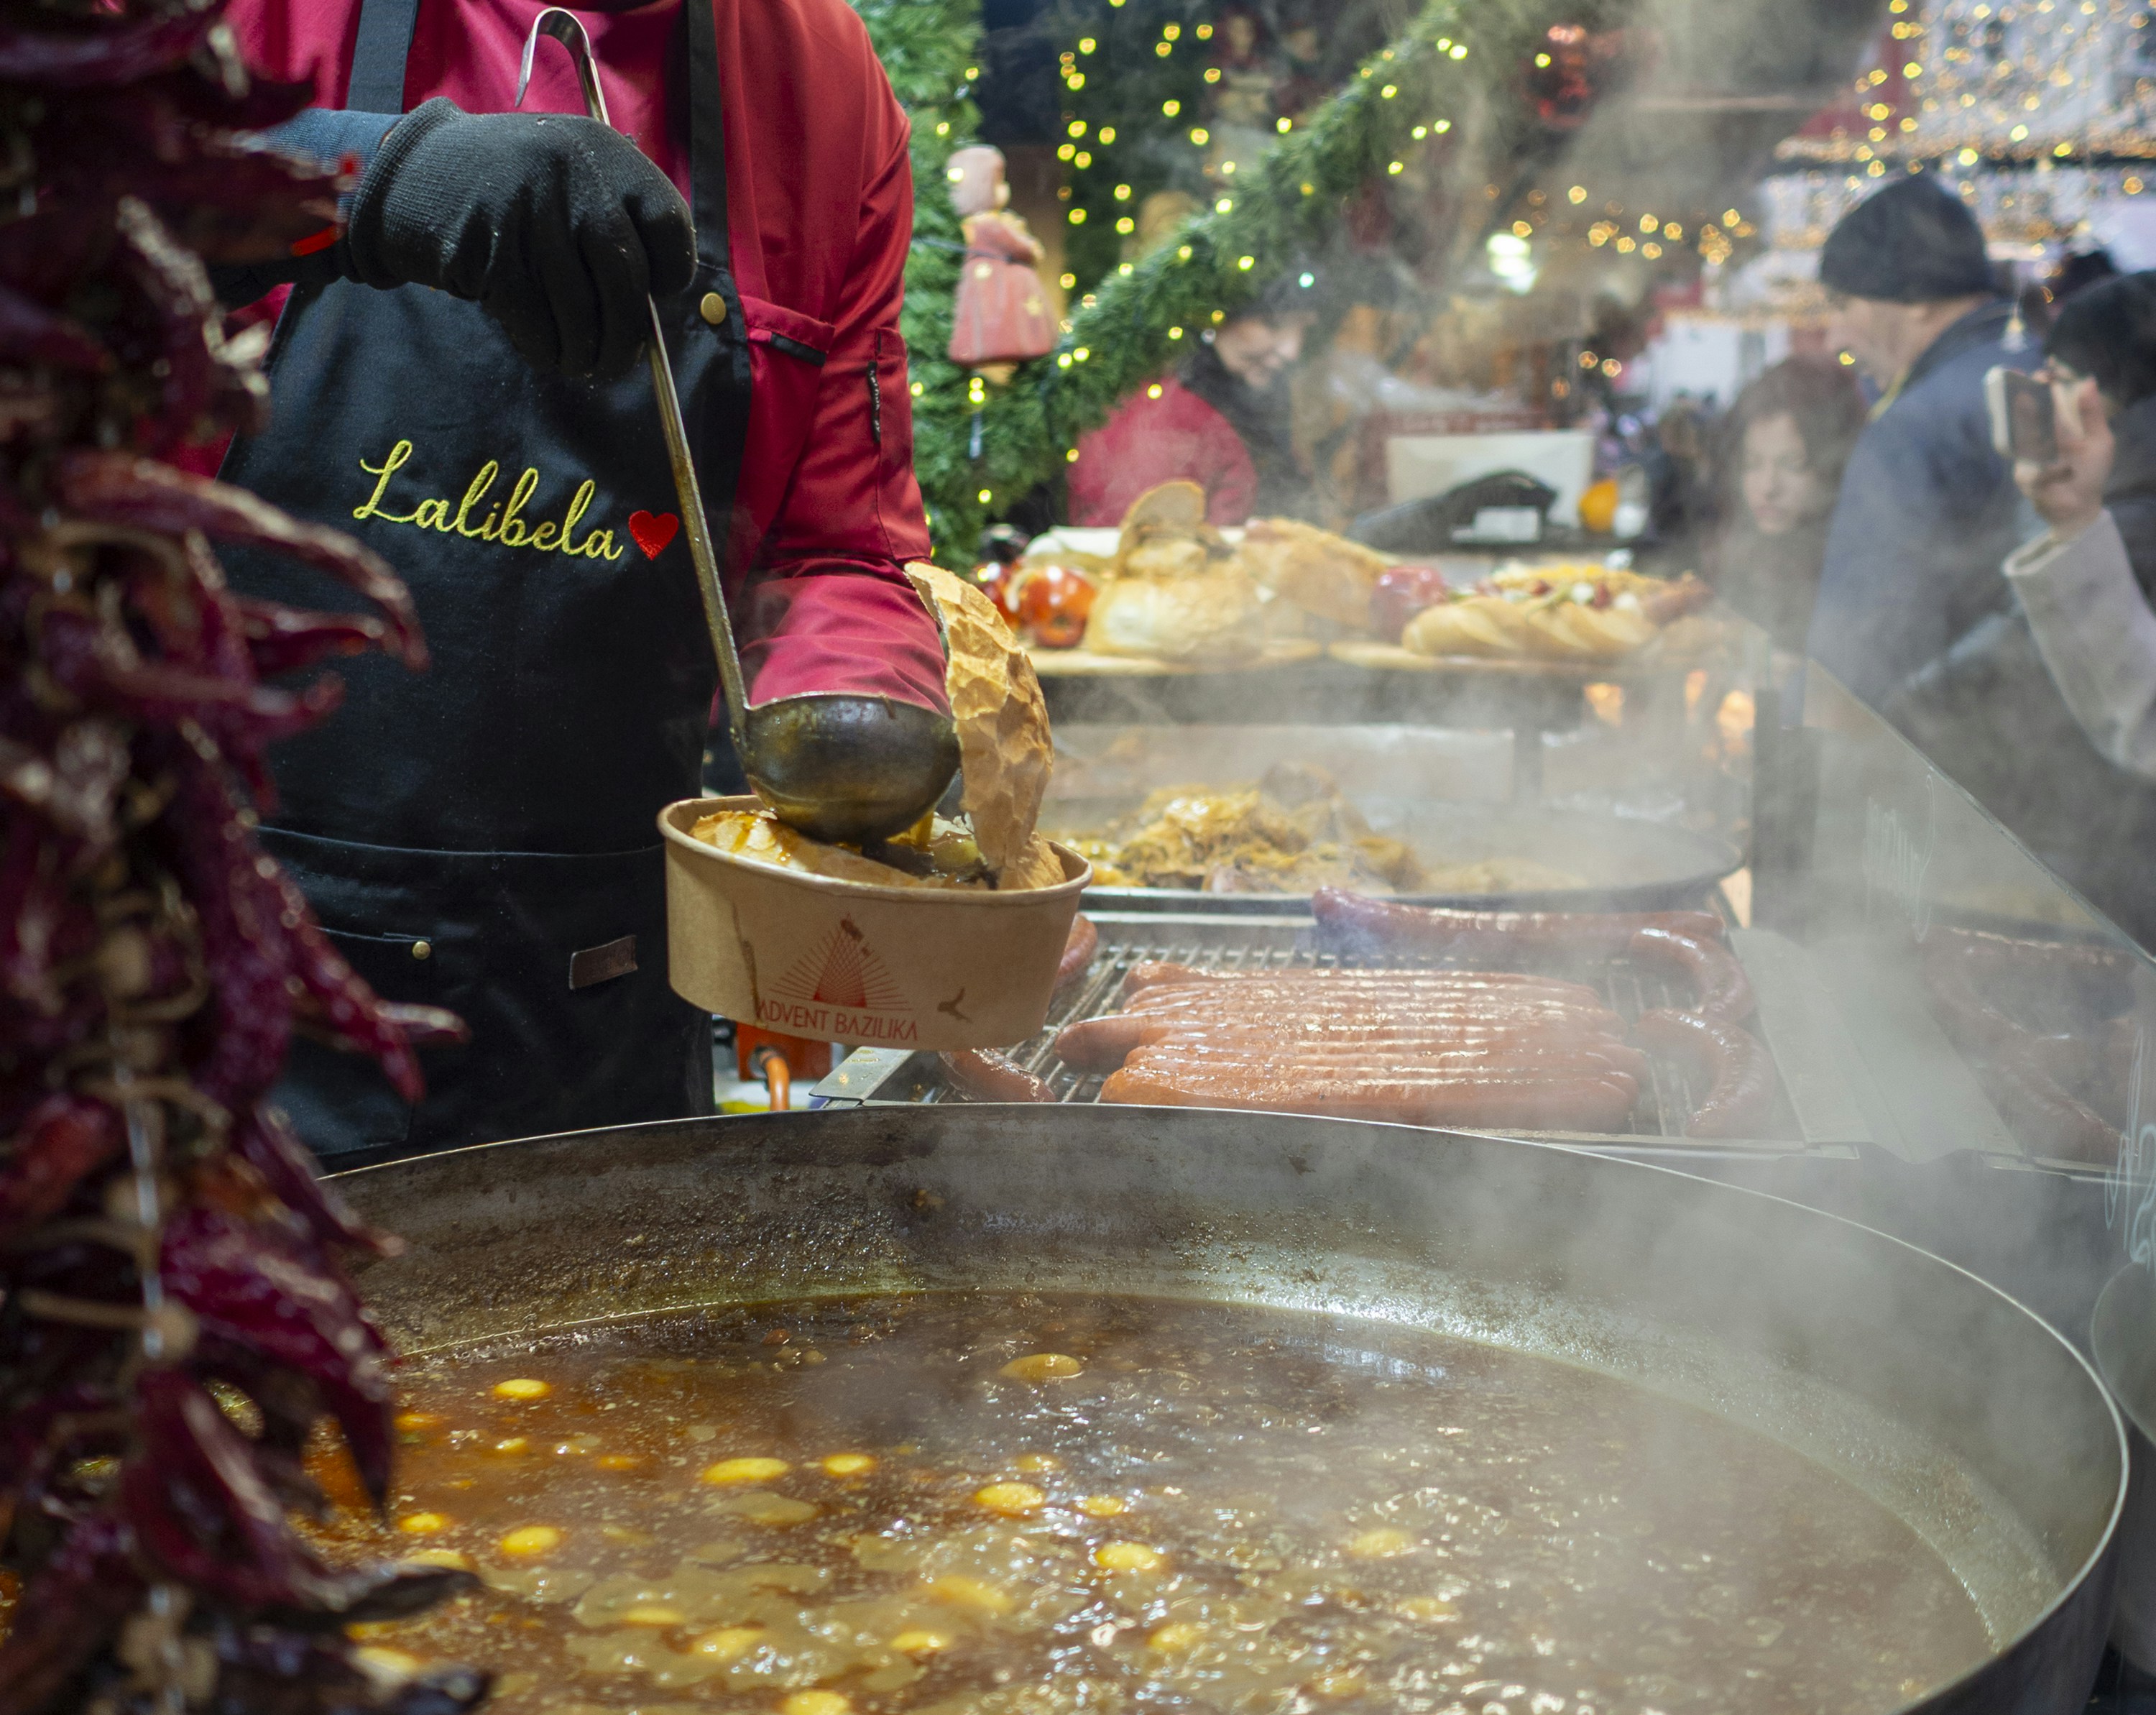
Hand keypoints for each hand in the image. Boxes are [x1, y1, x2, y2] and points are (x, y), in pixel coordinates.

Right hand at [346, 99, 696, 380]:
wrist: (415, 172)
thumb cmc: (510, 190)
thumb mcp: (570, 175)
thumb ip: (614, 221)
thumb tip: (651, 308)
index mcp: (605, 154)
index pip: (668, 224)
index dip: (672, 271)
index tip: (655, 295)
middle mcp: (574, 177)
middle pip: (627, 279)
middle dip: (628, 334)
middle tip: (620, 362)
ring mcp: (532, 213)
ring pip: (583, 310)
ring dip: (588, 353)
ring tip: (583, 366)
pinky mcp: (493, 252)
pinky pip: (537, 323)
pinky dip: (548, 351)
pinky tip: (550, 356)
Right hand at [2016, 373, 2112, 541]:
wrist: (2079, 507)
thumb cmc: (2090, 473)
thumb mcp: (2101, 441)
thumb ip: (2093, 414)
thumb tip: (2089, 380)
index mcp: (2058, 427)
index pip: (2047, 401)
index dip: (2044, 384)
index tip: (2046, 370)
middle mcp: (2040, 439)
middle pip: (2027, 412)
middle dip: (2024, 395)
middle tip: (2027, 378)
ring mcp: (2029, 457)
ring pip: (2022, 436)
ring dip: (2021, 417)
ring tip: (2023, 399)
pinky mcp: (2026, 477)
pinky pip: (2035, 469)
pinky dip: (2050, 470)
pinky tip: (2061, 467)